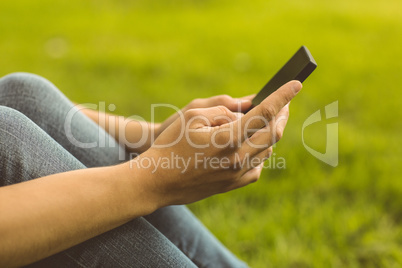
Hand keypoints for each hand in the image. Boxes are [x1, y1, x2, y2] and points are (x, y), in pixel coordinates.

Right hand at [133, 81, 301, 206]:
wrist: (158, 181)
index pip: (265, 113)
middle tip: (284, 103)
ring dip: (271, 132)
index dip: (282, 96)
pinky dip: (261, 151)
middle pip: (272, 132)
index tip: (296, 84)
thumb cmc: (171, 144)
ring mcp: (237, 174)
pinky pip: (258, 166)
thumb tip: (246, 111)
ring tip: (269, 120)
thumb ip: (222, 110)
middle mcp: (238, 158)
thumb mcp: (191, 116)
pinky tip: (254, 144)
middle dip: (282, 114)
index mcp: (228, 138)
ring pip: (268, 149)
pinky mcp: (234, 184)